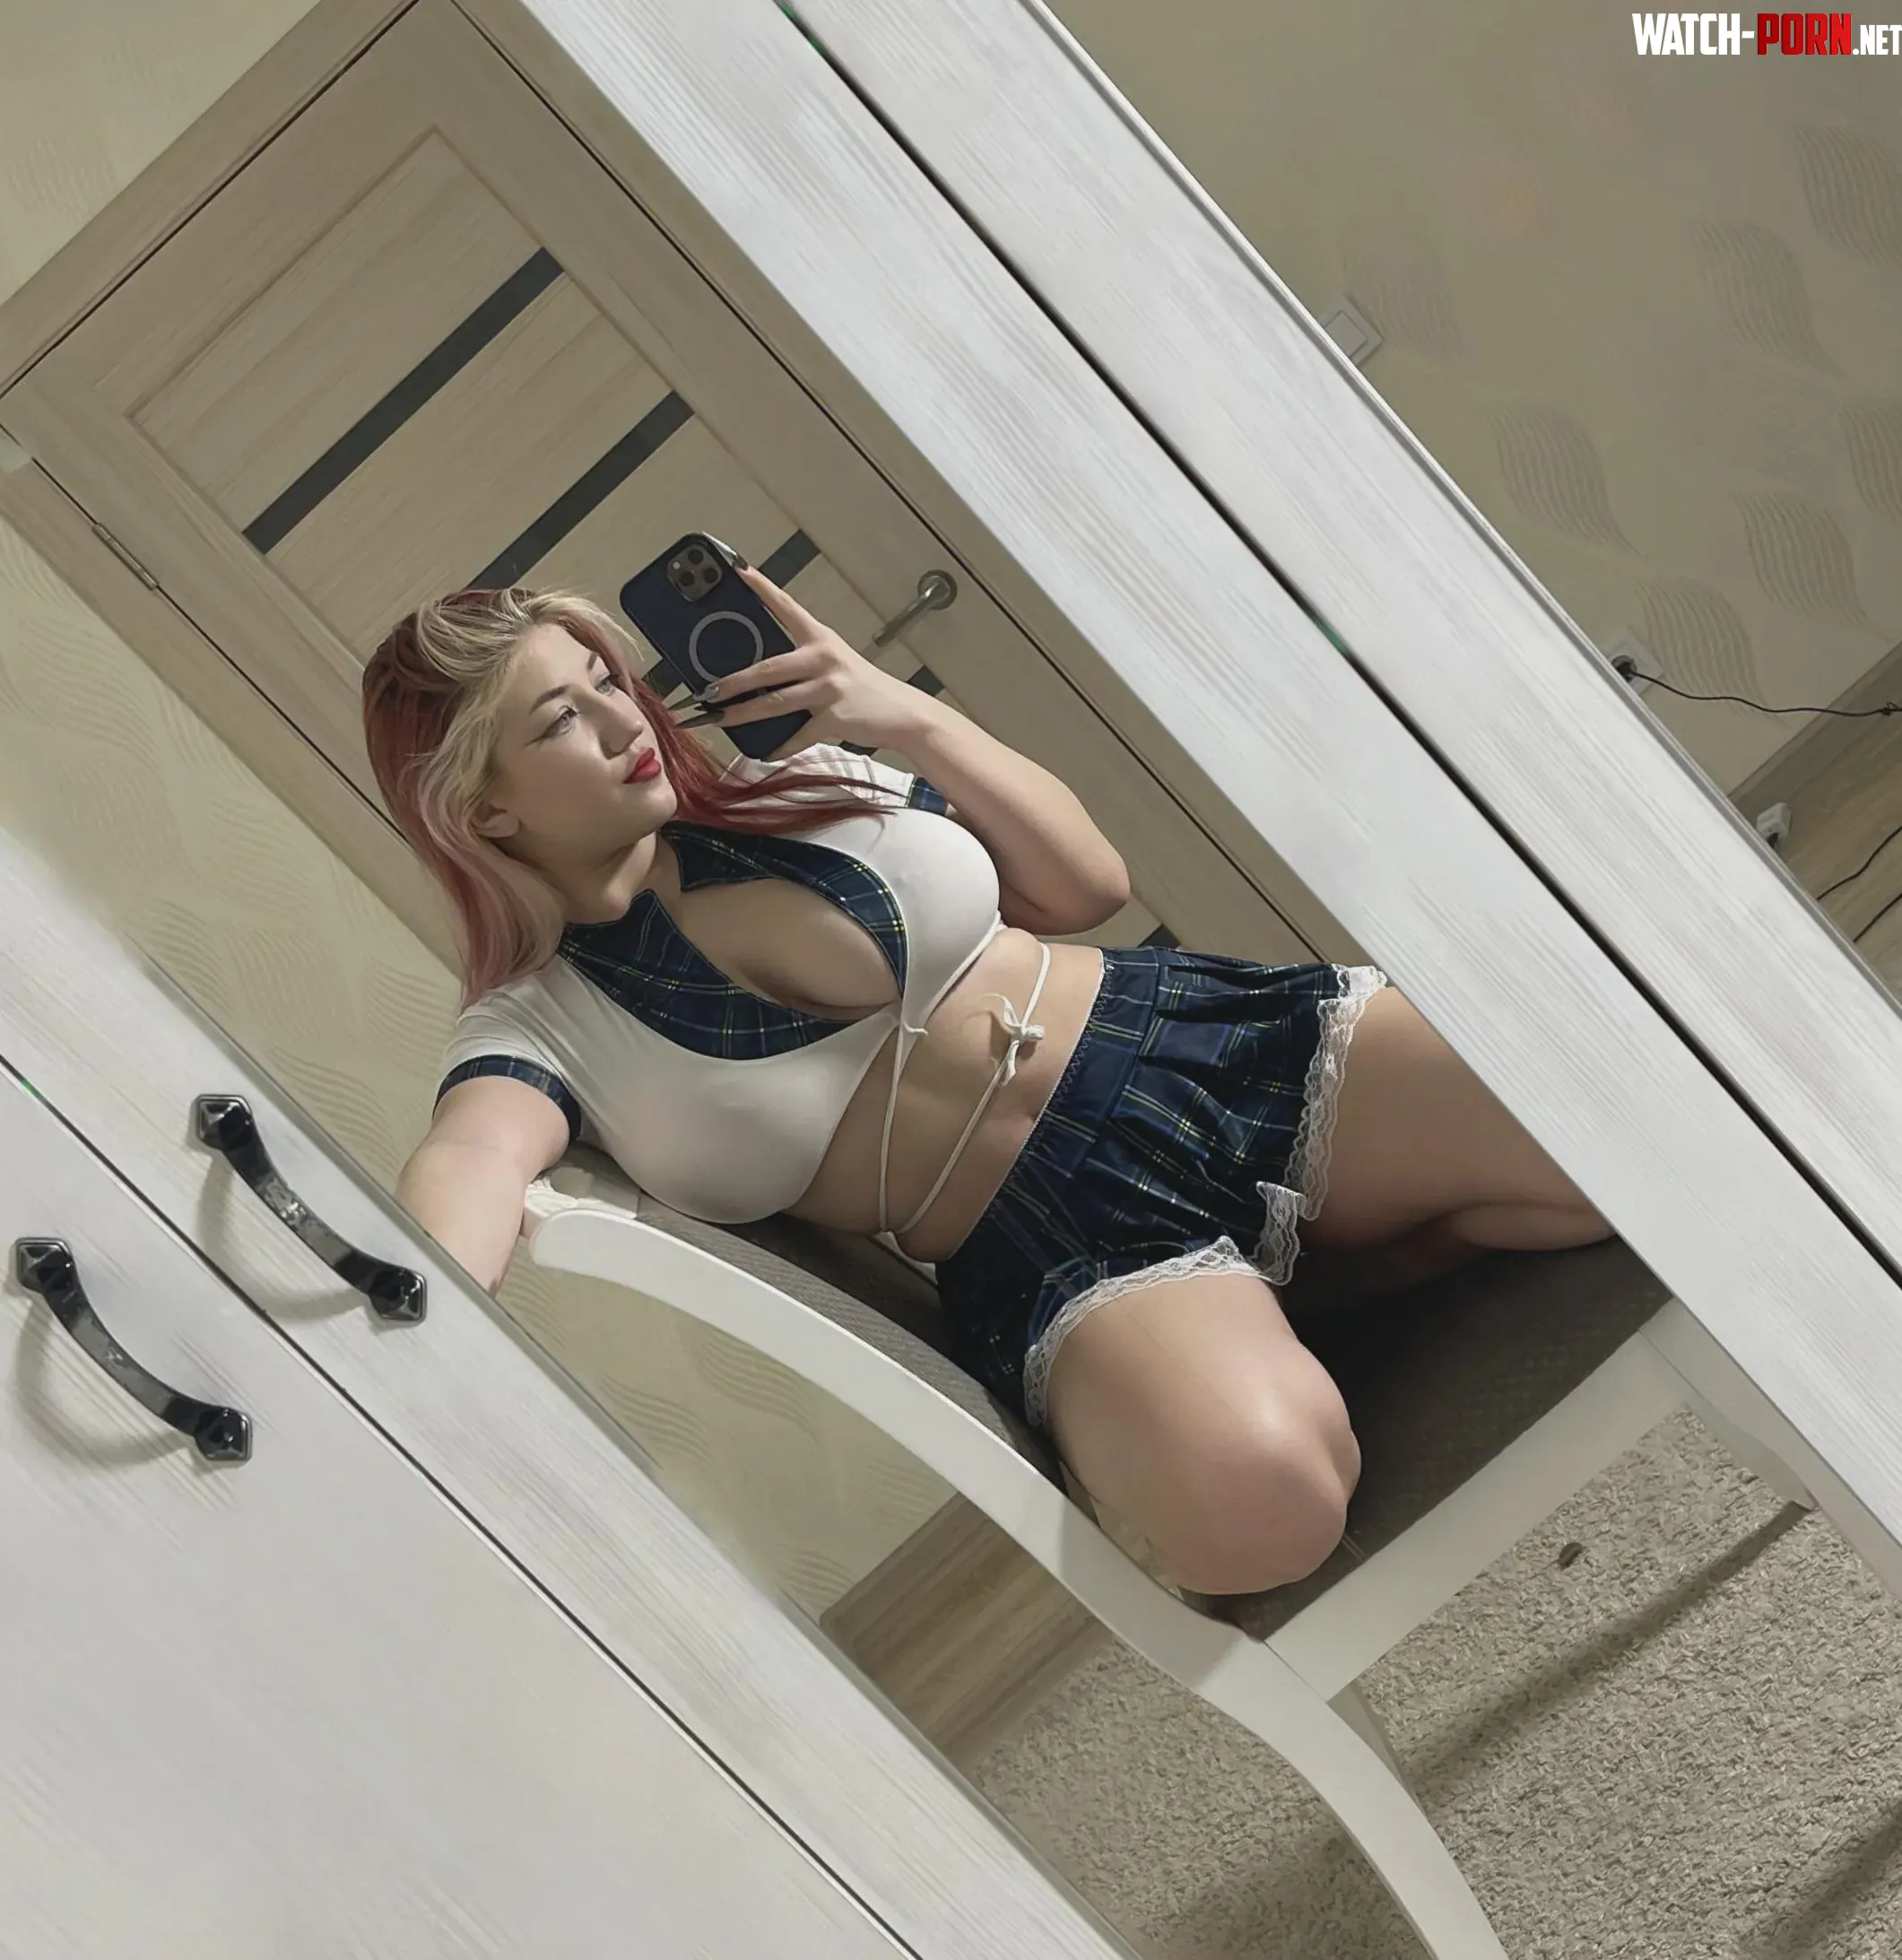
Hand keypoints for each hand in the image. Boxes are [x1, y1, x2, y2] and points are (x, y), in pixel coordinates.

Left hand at [700, 566, 937, 758]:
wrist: (903, 713)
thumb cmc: (864, 689)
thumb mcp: (835, 665)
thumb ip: (802, 665)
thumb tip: (758, 679)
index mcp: (821, 639)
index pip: (787, 606)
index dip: (762, 588)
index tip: (738, 570)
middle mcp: (824, 658)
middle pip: (768, 668)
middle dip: (733, 681)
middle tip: (707, 690)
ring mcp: (829, 688)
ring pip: (775, 702)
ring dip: (743, 713)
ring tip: (719, 719)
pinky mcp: (835, 717)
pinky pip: (799, 735)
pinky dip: (780, 747)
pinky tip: (764, 753)